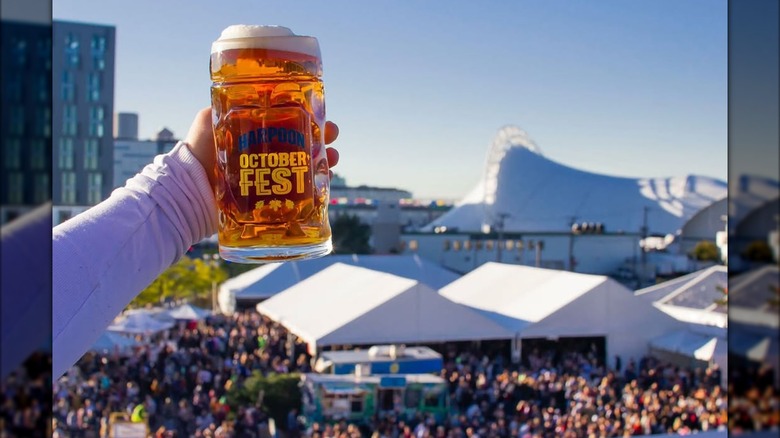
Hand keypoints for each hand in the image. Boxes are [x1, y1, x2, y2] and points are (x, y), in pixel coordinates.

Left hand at [184, 107, 340, 186]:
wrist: (191, 189)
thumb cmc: (197, 153)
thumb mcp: (209, 120)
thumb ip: (222, 106)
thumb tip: (241, 90)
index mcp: (255, 135)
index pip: (288, 124)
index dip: (307, 119)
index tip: (322, 115)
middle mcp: (265, 156)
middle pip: (302, 145)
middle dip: (322, 139)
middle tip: (332, 135)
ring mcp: (269, 178)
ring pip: (305, 168)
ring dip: (324, 162)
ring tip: (334, 159)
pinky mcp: (270, 200)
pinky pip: (299, 194)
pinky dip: (316, 188)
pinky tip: (326, 181)